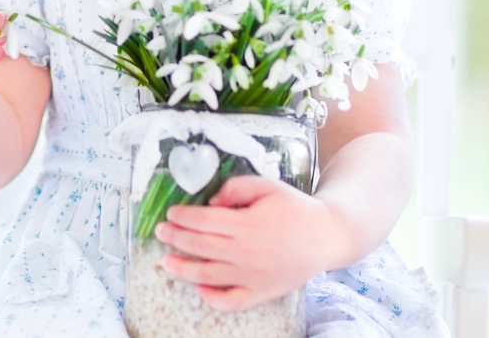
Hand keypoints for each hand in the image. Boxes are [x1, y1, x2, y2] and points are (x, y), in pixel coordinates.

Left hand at [153, 175, 348, 310]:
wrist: (327, 236)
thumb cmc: (296, 208)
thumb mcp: (267, 186)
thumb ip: (235, 188)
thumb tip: (211, 202)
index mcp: (247, 225)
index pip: (203, 221)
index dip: (182, 217)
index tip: (170, 213)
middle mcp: (246, 253)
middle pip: (200, 247)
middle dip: (176, 238)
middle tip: (161, 232)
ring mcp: (253, 276)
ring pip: (208, 276)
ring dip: (183, 269)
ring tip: (166, 262)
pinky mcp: (262, 292)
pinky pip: (232, 301)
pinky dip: (212, 298)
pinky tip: (199, 288)